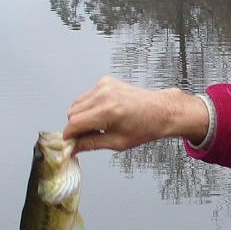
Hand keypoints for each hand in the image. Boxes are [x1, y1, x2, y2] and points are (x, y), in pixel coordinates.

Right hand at [63, 76, 208, 152]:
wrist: (161, 111)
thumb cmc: (145, 127)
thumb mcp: (118, 143)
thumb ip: (91, 144)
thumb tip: (74, 148)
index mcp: (108, 112)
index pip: (73, 123)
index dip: (69, 136)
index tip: (71, 143)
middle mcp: (104, 95)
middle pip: (72, 112)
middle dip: (76, 126)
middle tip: (89, 136)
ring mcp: (104, 85)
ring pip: (77, 103)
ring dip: (81, 116)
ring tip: (99, 125)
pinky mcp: (106, 81)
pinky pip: (87, 96)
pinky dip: (89, 106)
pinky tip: (104, 113)